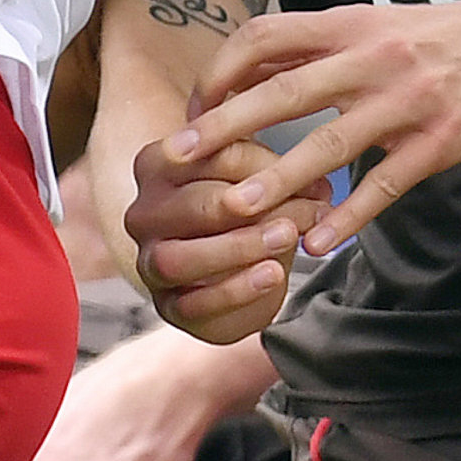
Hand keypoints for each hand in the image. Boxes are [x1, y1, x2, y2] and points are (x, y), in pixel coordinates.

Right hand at [121, 132, 324, 342]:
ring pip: (178, 258)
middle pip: (190, 205)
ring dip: (237, 248)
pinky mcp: (167, 307)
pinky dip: (236, 290)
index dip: (258, 160)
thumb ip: (279, 173)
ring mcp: (149, 263)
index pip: (203, 153)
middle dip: (248, 207)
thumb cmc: (243, 209)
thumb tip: (318, 185)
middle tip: (296, 207)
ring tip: (285, 238)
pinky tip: (272, 274)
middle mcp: (142, 213)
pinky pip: (193, 304)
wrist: (233, 270)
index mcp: (156, 166)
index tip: (307, 163)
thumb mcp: (260, 179)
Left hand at [167, 0, 460, 260]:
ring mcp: (408, 101)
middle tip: (177, 160)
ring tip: (237, 213)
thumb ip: (323, 46)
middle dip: (225, 126)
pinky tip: (319, 244)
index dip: (223, 71)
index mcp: (350, 26)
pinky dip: (348, 215)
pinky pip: (386, 183)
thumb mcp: (380, 24)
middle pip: (284, 89)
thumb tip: (256, 69)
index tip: (197, 110)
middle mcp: (372, 58)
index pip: (266, 37)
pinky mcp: (442, 139)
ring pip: (330, 143)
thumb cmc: (448, 35)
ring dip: (279, 180)